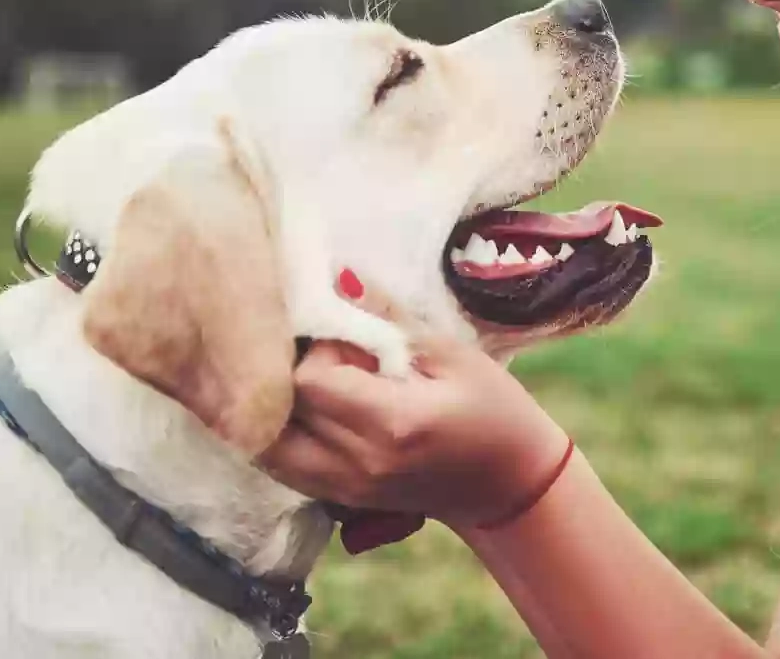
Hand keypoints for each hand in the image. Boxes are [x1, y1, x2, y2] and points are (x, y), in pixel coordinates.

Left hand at [260, 336, 570, 530]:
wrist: (511, 484)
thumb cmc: (495, 411)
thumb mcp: (454, 355)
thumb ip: (390, 319)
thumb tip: (340, 277)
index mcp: (393, 423)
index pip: (310, 379)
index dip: (318, 348)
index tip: (348, 338)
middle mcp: (360, 463)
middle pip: (280, 411)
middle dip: (291, 374)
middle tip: (328, 357)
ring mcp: (346, 489)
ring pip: (268, 446)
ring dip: (277, 408)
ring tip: (313, 384)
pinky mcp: (340, 501)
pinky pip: (282, 467)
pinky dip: (282, 435)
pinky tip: (311, 413)